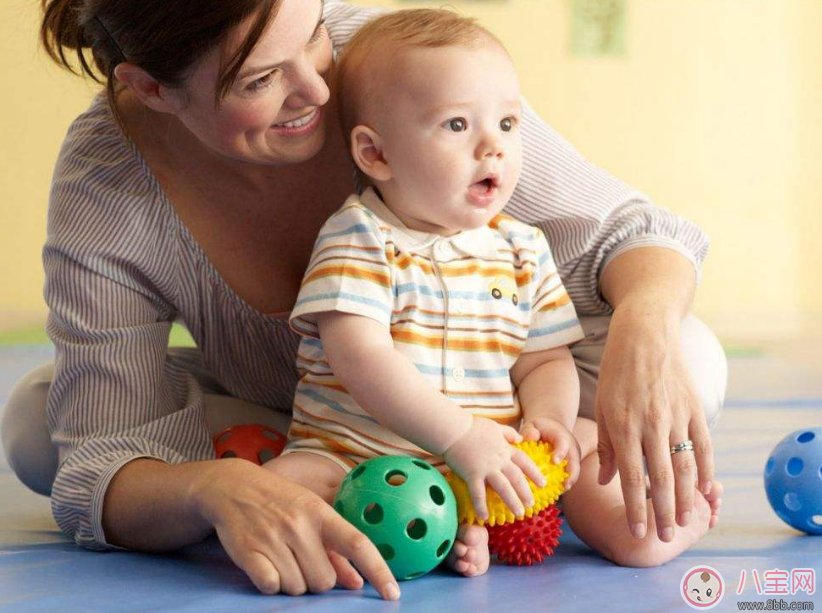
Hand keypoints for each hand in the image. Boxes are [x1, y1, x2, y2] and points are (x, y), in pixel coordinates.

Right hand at [190, 459, 399, 599]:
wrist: (233, 486)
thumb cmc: (280, 502)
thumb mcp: (311, 514)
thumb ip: (335, 550)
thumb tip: (357, 583)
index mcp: (321, 512)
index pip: (358, 544)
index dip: (379, 571)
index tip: (393, 594)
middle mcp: (299, 524)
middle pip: (325, 581)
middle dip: (316, 579)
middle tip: (301, 559)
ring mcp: (273, 538)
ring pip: (298, 588)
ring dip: (292, 582)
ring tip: (281, 557)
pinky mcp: (248, 551)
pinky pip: (271, 587)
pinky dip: (271, 583)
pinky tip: (265, 563)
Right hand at [443, 417, 546, 519]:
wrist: (453, 429)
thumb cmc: (471, 426)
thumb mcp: (495, 426)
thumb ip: (509, 433)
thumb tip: (520, 438)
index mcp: (505, 449)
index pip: (524, 462)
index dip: (534, 473)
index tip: (543, 483)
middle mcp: (499, 460)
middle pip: (517, 478)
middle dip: (525, 492)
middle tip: (531, 504)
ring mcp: (486, 468)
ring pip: (503, 487)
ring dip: (512, 501)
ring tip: (519, 513)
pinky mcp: (472, 474)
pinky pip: (478, 493)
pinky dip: (481, 505)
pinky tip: (484, 516)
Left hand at [520, 418, 581, 489]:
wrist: (552, 429)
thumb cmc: (539, 428)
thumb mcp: (533, 425)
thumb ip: (530, 430)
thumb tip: (531, 437)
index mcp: (562, 436)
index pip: (563, 443)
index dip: (560, 452)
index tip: (555, 461)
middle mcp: (571, 447)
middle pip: (575, 460)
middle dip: (572, 473)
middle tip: (565, 485)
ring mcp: (573, 457)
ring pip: (576, 470)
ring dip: (571, 481)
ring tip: (563, 491)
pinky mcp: (572, 465)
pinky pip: (571, 475)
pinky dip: (566, 483)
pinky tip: (557, 493)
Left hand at [594, 310, 713, 542]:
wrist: (645, 334)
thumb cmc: (616, 371)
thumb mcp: (601, 405)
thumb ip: (606, 445)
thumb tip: (605, 480)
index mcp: (623, 425)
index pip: (629, 476)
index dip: (634, 506)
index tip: (637, 531)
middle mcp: (650, 424)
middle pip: (660, 478)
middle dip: (662, 512)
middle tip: (663, 538)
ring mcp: (676, 416)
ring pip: (684, 466)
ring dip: (686, 498)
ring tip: (686, 522)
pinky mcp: (694, 408)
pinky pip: (703, 445)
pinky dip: (706, 469)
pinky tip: (706, 490)